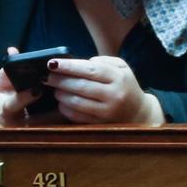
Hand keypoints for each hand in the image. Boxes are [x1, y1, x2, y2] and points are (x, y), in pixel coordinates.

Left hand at [44, 56, 164, 123]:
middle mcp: (113, 95)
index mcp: (118, 78)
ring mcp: (106, 112)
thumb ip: (103, 61)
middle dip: (60, 80)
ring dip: (60, 94)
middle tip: (47, 76)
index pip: (89, 70)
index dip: (69, 66)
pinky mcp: (99, 125)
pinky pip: (77, 116)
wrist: (138, 113)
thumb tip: (81, 63)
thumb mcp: (122, 68)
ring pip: (76, 102)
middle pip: (80, 86)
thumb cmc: (125, 86)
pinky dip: (65, 108)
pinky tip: (62, 101)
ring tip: (54, 88)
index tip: (52, 63)